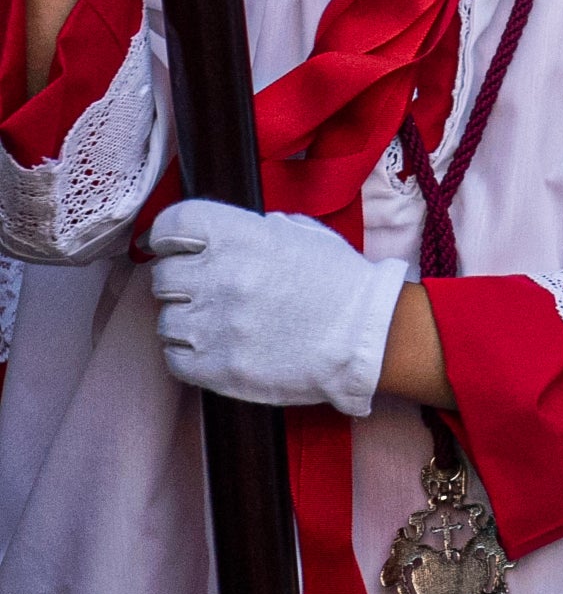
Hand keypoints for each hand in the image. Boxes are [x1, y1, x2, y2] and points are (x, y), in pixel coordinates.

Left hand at [142, 199, 407, 414]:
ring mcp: (214, 325)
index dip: (167, 237)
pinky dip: (192, 353)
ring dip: (188, 320)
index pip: (171, 225)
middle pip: (163, 276)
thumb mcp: (300, 234)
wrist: (367, 337)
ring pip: (166, 319)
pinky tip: (221, 347)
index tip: (170, 247)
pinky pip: (174, 357)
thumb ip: (249, 231)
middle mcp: (220, 277)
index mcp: (240, 236)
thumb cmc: (339, 284)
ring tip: (222, 324)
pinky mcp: (215, 367)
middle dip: (183, 282)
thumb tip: (210, 238)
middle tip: (209, 290)